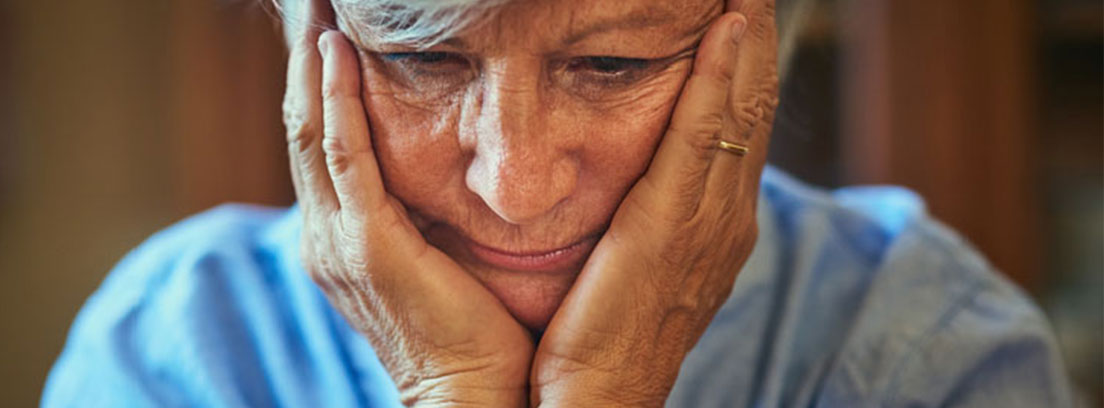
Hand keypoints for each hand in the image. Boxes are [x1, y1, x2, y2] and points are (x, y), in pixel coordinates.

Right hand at [281, 2, 531, 405]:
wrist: (469, 396)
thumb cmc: (469, 332)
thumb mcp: (433, 259)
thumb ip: (419, 214)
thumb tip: (438, 169)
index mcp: (341, 237)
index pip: (319, 141)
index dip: (316, 81)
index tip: (324, 29)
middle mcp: (325, 234)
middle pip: (302, 124)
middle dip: (302, 56)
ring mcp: (338, 239)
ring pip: (311, 129)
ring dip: (310, 61)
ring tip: (312, 6)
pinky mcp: (367, 244)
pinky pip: (345, 156)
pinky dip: (336, 100)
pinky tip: (336, 53)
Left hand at [530, 1, 778, 405]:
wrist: (593, 399)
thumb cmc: (599, 332)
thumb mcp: (632, 256)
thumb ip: (644, 207)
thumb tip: (630, 161)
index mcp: (714, 221)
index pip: (736, 122)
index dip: (743, 64)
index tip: (739, 10)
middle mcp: (726, 215)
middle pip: (751, 105)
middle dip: (756, 38)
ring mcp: (710, 223)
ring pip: (739, 111)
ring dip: (748, 43)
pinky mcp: (675, 229)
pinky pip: (704, 140)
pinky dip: (719, 81)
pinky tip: (728, 31)